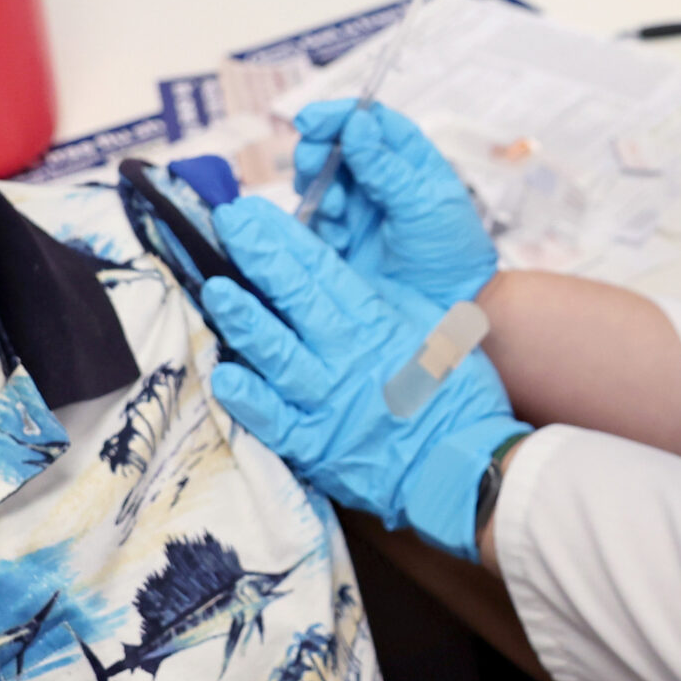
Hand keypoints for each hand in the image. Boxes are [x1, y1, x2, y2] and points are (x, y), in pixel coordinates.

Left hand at [200, 197, 524, 559]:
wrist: (464, 467)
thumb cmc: (455, 397)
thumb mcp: (433, 332)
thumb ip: (386, 303)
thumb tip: (345, 273)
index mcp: (379, 324)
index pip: (322, 269)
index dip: (283, 237)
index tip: (252, 213)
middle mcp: (349, 358)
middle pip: (296, 299)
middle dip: (258, 258)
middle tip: (227, 225)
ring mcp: (329, 403)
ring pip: (277, 354)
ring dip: (244, 320)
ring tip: (215, 290)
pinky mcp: (316, 446)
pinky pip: (273, 421)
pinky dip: (247, 399)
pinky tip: (223, 375)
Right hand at [293, 100, 497, 307]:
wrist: (452, 313)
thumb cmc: (453, 256)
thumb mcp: (424, 205)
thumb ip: (387, 167)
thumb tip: (357, 124)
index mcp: (406, 159)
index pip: (367, 121)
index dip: (338, 116)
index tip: (313, 120)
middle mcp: (375, 179)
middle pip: (332, 147)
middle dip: (316, 151)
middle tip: (312, 164)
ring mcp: (354, 210)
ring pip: (317, 182)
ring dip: (317, 190)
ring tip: (336, 212)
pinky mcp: (337, 242)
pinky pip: (312, 222)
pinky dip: (317, 226)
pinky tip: (338, 241)